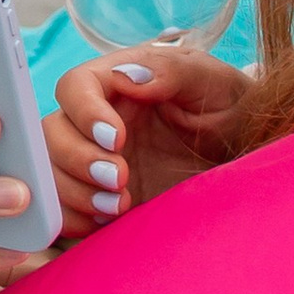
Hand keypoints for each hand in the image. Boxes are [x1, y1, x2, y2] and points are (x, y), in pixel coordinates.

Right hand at [43, 42, 242, 238]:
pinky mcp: (98, 195)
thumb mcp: (214, 84)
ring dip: (75, 192)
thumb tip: (128, 76)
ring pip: (50, 170)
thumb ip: (173, 72)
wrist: (243, 160)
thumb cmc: (230, 110)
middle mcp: (97, 119)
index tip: (117, 139)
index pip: (75, 86)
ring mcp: (93, 159)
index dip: (84, 112)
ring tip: (119, 206)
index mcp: (119, 82)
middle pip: (51, 132)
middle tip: (119, 179)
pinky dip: (73, 218)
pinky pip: (61, 207)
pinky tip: (105, 221)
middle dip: (78, 159)